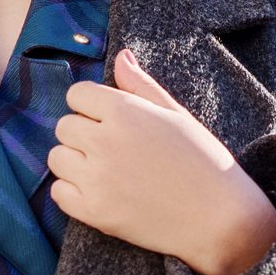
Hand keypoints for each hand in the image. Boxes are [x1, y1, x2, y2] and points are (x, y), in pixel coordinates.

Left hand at [48, 46, 275, 274]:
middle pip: (64, 125)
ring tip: (105, 170)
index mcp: (126, 111)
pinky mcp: (94, 211)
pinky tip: (100, 192)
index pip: (77, 94)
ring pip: (56, 158)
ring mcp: (97, 178)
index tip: (110, 120)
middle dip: (83, 133)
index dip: (91, 105)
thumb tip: (121, 55)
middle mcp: (105, 141)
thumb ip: (142, 85)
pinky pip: (58, 192)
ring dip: (74, 161)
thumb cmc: (204, 161)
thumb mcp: (177, 114)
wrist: (220, 219)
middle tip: (113, 148)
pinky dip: (72, 191)